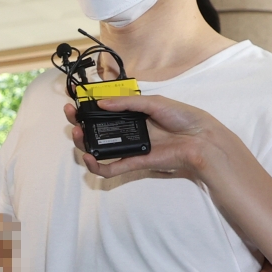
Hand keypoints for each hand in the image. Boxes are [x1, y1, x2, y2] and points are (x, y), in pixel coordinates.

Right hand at [64, 96, 224, 180]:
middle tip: (72, 117)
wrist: (199, 138)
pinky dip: (97, 166)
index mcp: (133, 115)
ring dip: (84, 143)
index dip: (88, 109)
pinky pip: (111, 169)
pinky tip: (89, 158)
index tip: (76, 103)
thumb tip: (101, 102)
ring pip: (99, 150)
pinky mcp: (135, 163)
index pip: (104, 113)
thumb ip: (126, 103)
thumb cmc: (182, 117)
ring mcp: (130, 148)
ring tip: (78, 135)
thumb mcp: (153, 102)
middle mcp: (128, 132)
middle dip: (80, 125)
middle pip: (97, 131)